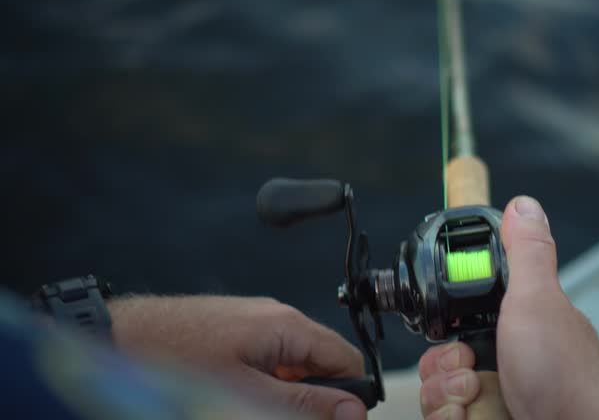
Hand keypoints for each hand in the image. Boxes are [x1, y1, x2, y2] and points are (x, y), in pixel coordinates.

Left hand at [108, 295, 366, 419]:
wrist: (117, 339)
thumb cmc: (172, 358)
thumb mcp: (246, 395)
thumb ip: (303, 405)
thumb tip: (352, 411)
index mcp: (287, 325)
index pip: (345, 360)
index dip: (349, 397)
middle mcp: (275, 317)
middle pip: (320, 364)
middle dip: (313, 400)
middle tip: (279, 417)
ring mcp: (253, 322)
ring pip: (293, 366)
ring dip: (286, 396)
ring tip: (251, 408)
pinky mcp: (234, 332)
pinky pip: (267, 361)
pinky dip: (264, 385)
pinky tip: (240, 400)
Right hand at [419, 196, 598, 419]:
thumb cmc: (568, 378)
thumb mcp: (539, 302)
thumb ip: (526, 253)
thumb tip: (523, 205)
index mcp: (510, 331)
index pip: (451, 327)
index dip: (444, 334)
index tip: (459, 341)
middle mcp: (499, 368)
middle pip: (435, 363)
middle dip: (443, 370)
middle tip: (472, 369)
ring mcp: (493, 401)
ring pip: (433, 396)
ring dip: (446, 398)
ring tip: (480, 398)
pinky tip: (479, 419)